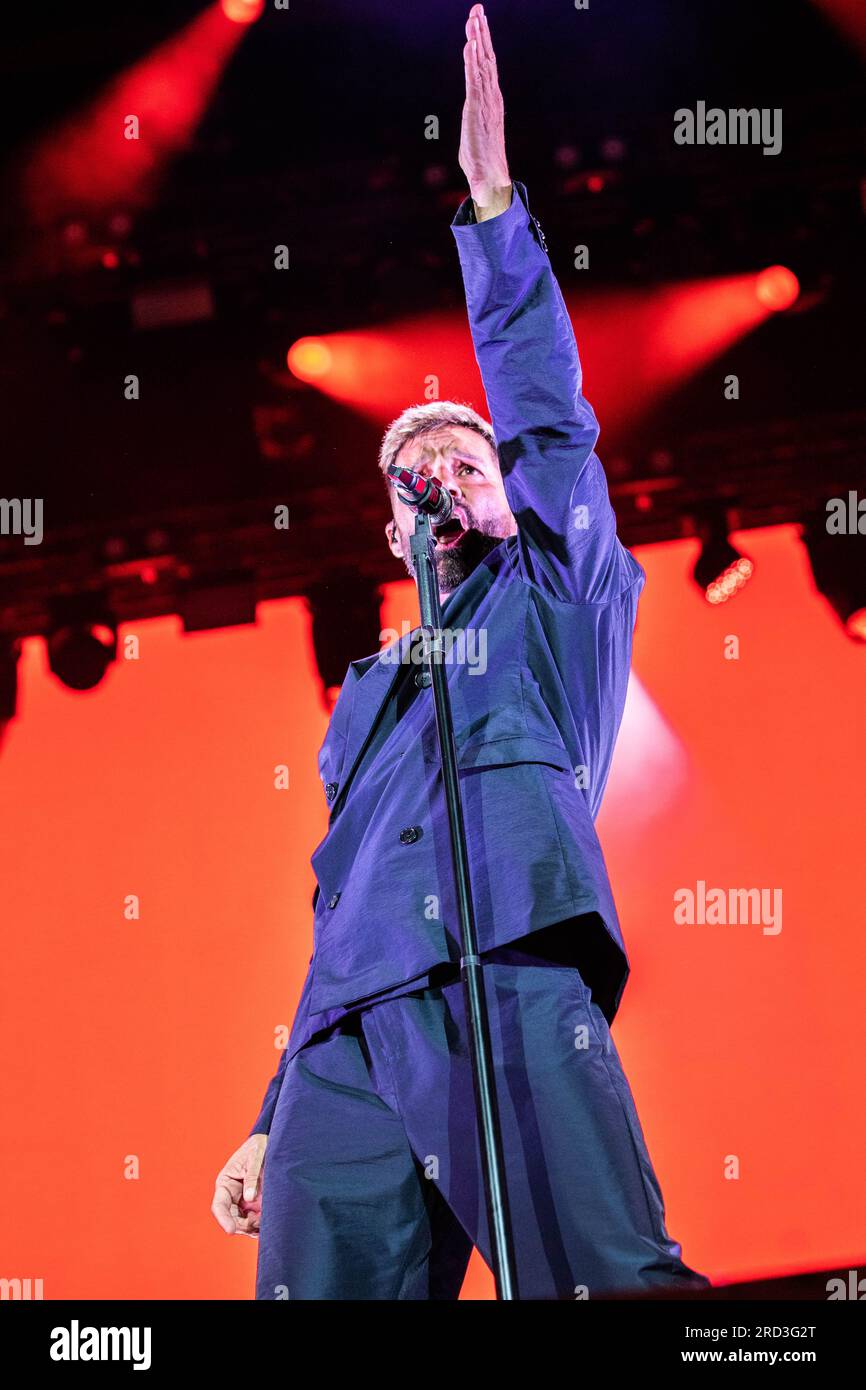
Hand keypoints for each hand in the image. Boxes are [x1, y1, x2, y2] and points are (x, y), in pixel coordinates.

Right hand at [211, 1133, 266, 1236]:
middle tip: (257, 1225)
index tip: (230, 1231)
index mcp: (226, 1183)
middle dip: (242, 1226)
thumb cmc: (259, 1147)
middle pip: (231, 1218)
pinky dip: (258, 1226)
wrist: (270, 1143)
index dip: (223, 1219)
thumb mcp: (255, 1157)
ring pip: (243, 1223)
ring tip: (265, 1224)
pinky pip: (253, 1220)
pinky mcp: (254, 1205)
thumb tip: (249, 1198)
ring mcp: (243, 1201)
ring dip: (251, 1228)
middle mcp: (232, 1195)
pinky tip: (266, 1227)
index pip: (219, 1205)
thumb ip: (252, 1177)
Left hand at [459, 4, 511, 220]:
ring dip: (477, 40)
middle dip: (481, 32)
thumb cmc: (482, 160)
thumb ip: (474, 118)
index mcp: (492, 99)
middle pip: (486, 58)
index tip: (479, 21)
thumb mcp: (476, 132)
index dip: (483, 42)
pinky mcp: (476, 111)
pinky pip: (474, 81)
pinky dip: (471, 62)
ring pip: (481, 65)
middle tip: (477, 9)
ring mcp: (485, 103)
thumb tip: (473, 117)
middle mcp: (491, 97)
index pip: (487, 65)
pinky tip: (469, 45)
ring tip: (474, 18)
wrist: (489, 179)